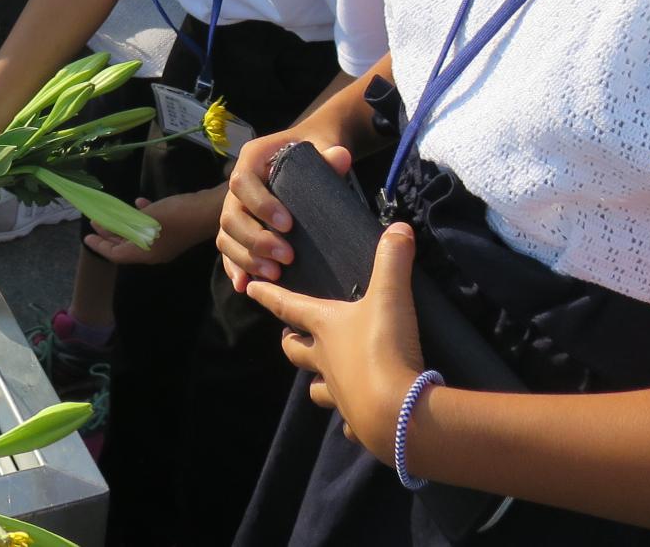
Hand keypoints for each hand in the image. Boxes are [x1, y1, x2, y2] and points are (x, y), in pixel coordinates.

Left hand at [85, 188, 222, 265]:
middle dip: (109, 233)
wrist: (209, 211)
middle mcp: (154, 252)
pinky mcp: (174, 231)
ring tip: (112, 211)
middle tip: (96, 221)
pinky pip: (152, 226)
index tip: (87, 237)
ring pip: (138, 235)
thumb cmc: (177, 216)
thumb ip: (128, 222)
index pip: (116, 254)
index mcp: (146, 254)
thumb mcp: (148, 218)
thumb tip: (110, 224)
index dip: (100, 246)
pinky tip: (139, 202)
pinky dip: (142, 216)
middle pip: (126, 245)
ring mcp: (165, 242)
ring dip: (124, 223)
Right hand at [218, 134, 348, 289]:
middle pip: (230, 215)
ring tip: (275, 275)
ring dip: (247, 259)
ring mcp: (236, 207)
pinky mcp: (239, 228)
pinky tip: (245, 285)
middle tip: (287, 257)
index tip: (288, 225)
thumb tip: (340, 157)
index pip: (243, 182)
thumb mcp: (323, 145)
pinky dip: (235, 267)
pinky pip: (228, 249)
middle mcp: (238, 183)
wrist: (311, 152)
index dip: (260, 205)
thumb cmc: (315, 148)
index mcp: (252, 158)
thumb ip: (330, 154)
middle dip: (256, 240)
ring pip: (226, 236)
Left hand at [244, 223, 425, 456]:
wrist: (396, 412)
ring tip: (322, 374)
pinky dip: (348, 416)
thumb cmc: (384, 347)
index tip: (249, 287)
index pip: (288, 306)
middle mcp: (324, 361)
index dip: (269, 294)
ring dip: (315, 380)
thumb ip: (393, 261)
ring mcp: (338, 394)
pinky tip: (356, 416)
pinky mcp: (357, 421)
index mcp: (325, 327)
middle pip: (295, 351)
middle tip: (289, 336)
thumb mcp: (391, 296)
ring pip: (315, 388)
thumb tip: (400, 227)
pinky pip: (346, 420)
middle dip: (290, 342)